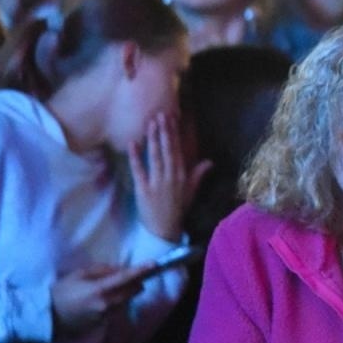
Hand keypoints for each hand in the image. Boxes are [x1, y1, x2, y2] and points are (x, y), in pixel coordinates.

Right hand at [51, 263, 147, 334]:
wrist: (46, 317)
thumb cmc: (60, 292)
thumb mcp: (79, 274)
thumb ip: (102, 271)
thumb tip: (119, 269)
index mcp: (100, 290)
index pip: (126, 278)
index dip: (141, 270)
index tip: (154, 264)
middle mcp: (106, 304)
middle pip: (132, 292)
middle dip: (137, 282)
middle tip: (136, 275)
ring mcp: (105, 316)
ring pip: (126, 302)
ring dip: (127, 293)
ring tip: (118, 287)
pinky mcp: (102, 325)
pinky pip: (116, 311)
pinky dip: (117, 303)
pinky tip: (106, 299)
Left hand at [128, 112, 210, 242]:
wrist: (164, 229)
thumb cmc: (178, 208)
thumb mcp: (191, 190)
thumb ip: (198, 174)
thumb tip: (210, 161)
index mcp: (182, 174)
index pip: (178, 149)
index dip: (175, 133)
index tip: (172, 117)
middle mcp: (171, 175)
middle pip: (167, 149)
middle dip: (164, 130)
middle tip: (161, 113)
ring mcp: (157, 181)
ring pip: (155, 156)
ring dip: (153, 138)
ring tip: (150, 122)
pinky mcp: (143, 188)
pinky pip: (139, 169)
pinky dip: (136, 156)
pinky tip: (133, 142)